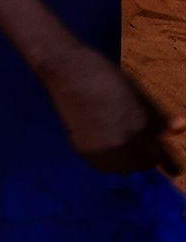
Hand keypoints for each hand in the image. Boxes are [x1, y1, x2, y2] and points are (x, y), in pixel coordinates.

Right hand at [44, 44, 184, 175]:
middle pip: (142, 164)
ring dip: (127, 159)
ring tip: (121, 140)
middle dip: (145, 156)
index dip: (168, 163)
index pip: (159, 155)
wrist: (67, 71)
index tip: (174, 170)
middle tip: (141, 143)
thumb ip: (157, 115)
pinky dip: (109, 156)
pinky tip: (105, 140)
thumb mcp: (137, 92)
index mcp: (139, 126)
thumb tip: (181, 127)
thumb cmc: (105, 75)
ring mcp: (102, 150)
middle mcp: (123, 144)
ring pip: (123, 167)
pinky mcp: (84, 152)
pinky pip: (104, 163)